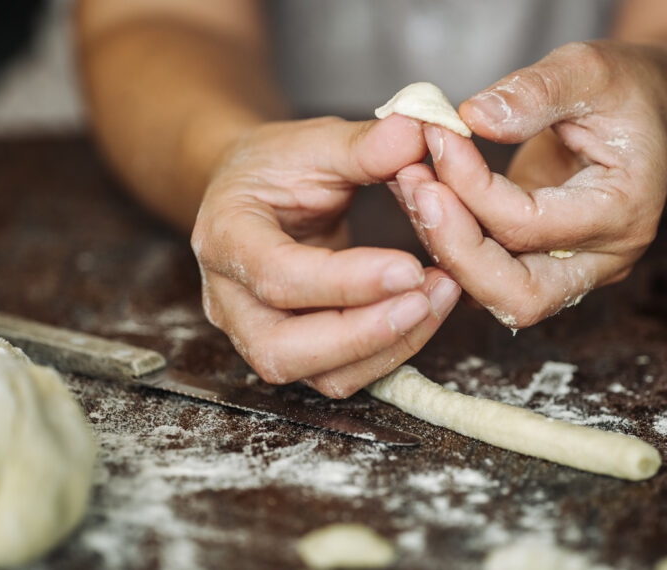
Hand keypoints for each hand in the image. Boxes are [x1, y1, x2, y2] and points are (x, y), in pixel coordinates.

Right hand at [191, 115, 461, 396]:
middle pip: (285, 350)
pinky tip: (425, 310)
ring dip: (388, 346)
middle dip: (365, 333)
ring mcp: (258, 334)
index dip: (345, 281)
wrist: (253, 196)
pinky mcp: (296, 350)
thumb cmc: (277, 168)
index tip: (409, 266)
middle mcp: (231, 300)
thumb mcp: (313, 142)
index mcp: (226, 237)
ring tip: (440, 296)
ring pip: (320, 376)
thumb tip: (419, 131)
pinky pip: (344, 374)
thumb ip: (363, 143)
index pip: (276, 276)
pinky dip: (391, 351)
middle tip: (428, 294)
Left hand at [391, 40, 666, 329]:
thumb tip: (474, 118)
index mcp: (623, 213)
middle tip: (414, 186)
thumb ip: (536, 92)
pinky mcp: (540, 265)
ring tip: (410, 184)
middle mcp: (600, 260)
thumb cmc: (625, 91)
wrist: (646, 114)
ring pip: (494, 294)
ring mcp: (570, 271)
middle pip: (517, 294)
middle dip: (454, 247)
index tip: (437, 136)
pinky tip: (424, 196)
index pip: (530, 225)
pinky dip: (450, 243)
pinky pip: (485, 276)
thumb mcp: (589, 69)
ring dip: (444, 247)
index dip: (471, 186)